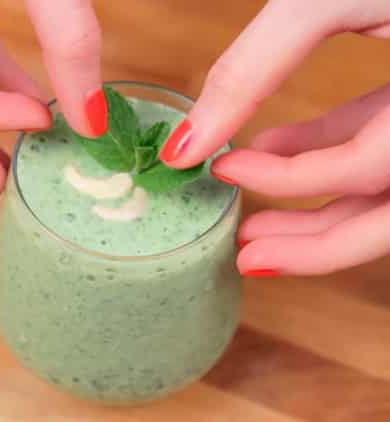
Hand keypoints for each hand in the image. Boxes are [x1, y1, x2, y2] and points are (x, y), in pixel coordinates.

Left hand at [157, 0, 389, 276]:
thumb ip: (255, 64)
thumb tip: (185, 146)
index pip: (368, 166)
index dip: (290, 177)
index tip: (221, 169)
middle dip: (318, 244)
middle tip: (247, 255)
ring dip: (324, 212)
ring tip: (254, 227)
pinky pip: (383, 146)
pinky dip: (332, 157)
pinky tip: (274, 153)